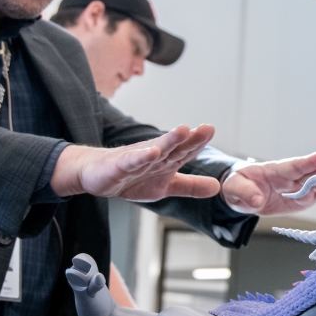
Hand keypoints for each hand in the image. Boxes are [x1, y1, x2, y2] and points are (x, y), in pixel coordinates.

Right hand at [51, 124, 219, 199]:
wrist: (97, 176)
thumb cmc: (132, 178)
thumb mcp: (166, 186)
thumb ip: (191, 186)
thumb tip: (218, 187)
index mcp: (167, 160)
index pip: (185, 151)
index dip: (198, 142)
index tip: (210, 130)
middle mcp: (154, 155)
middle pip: (175, 146)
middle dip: (190, 138)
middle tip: (207, 128)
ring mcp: (137, 159)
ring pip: (155, 149)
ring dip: (169, 140)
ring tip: (183, 130)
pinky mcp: (120, 166)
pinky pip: (132, 161)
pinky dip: (141, 157)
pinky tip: (152, 153)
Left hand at [220, 150, 315, 214]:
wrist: (240, 194)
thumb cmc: (237, 186)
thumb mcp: (234, 188)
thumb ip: (245, 193)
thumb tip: (257, 199)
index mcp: (276, 170)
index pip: (296, 165)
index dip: (311, 160)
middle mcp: (291, 176)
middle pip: (313, 171)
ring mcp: (299, 187)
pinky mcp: (302, 198)